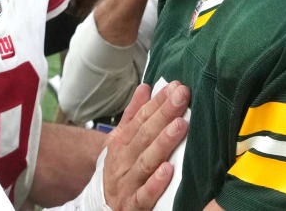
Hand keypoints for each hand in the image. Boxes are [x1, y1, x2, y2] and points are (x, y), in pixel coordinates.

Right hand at [103, 82, 189, 209]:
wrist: (103, 206)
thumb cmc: (119, 169)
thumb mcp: (120, 140)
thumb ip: (134, 115)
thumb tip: (146, 88)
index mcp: (122, 142)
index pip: (141, 118)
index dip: (158, 102)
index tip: (175, 87)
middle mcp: (124, 160)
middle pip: (144, 135)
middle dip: (164, 114)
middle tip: (182, 97)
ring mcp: (128, 183)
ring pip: (146, 161)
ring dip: (163, 142)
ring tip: (180, 125)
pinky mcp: (134, 204)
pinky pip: (144, 195)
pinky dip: (155, 183)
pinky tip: (168, 170)